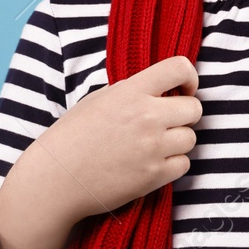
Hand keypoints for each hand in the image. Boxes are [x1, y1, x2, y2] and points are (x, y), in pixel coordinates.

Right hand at [31, 54, 203, 223]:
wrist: (53, 179)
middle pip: (194, 108)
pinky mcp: (153, 175)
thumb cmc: (71, 137)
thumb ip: (132, 91)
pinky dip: (173, 165)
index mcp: (131, 92)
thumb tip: (161, 88)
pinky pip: (184, 164)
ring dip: (178, 141)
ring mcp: (152, 148)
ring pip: (191, 138)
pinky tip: (153, 163)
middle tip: (167, 122)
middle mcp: (146, 117)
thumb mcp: (97, 100)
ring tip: (155, 145)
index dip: (189, 78)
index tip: (184, 89)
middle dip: (184, 114)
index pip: (179, 68)